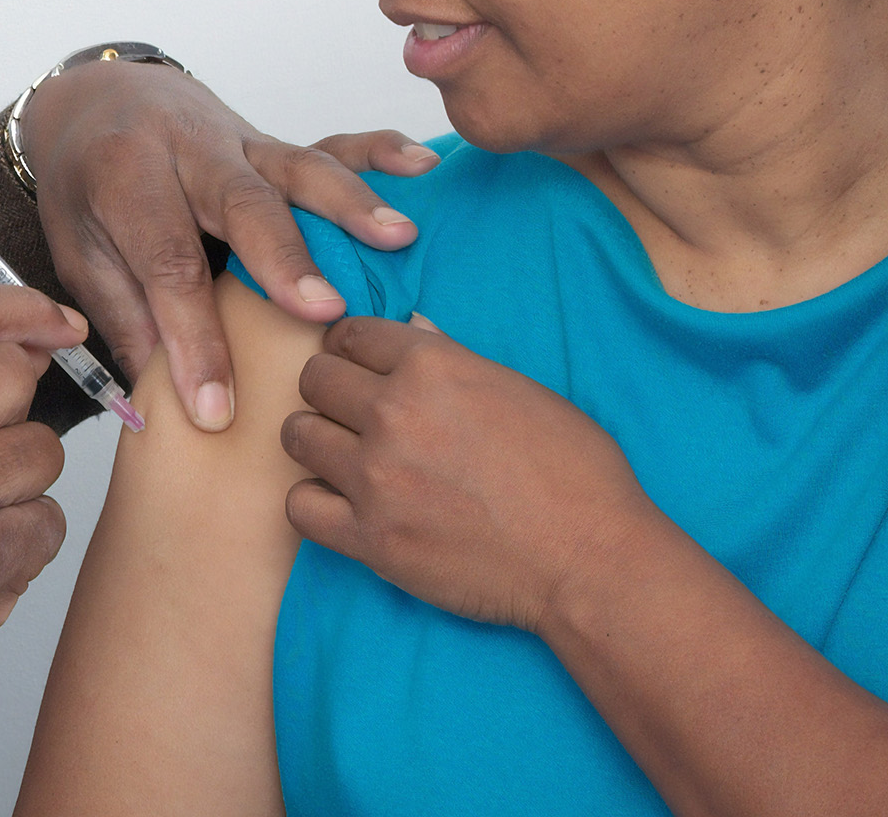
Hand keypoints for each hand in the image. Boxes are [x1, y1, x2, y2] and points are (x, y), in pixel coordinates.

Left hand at [16, 58, 437, 431]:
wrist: (100, 101)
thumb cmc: (88, 187)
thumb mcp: (80, 251)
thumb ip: (125, 319)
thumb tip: (162, 404)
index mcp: (124, 180)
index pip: (167, 265)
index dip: (193, 340)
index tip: (216, 409)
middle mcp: (187, 152)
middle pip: (241, 205)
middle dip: (284, 260)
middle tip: (324, 313)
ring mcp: (239, 141)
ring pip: (297, 167)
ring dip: (350, 204)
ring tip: (398, 239)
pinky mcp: (275, 142)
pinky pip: (330, 141)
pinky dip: (377, 151)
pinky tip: (419, 166)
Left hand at [280, 314, 662, 633]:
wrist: (590, 557)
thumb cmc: (575, 471)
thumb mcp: (521, 390)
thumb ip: (453, 360)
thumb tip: (412, 329)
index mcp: (433, 366)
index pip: (352, 334)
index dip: (349, 347)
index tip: (354, 365)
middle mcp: (394, 413)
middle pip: (315, 379)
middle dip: (328, 390)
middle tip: (348, 411)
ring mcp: (376, 477)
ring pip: (297, 436)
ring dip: (316, 440)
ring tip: (341, 455)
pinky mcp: (369, 538)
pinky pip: (300, 505)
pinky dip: (314, 502)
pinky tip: (340, 503)